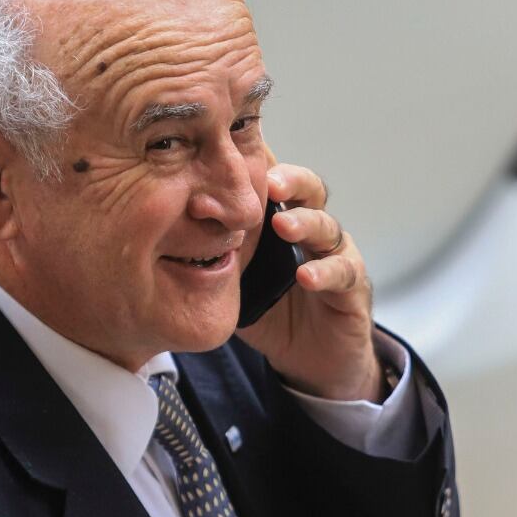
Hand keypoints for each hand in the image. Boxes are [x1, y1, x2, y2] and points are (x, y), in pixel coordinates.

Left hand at [235, 164, 381, 401]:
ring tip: (282, 225)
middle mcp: (310, 229)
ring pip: (327, 226)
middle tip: (268, 183)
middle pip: (307, 190)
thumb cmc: (270, 310)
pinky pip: (343, 273)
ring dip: (305, 222)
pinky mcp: (353, 287)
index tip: (232, 157)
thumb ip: (212, 253)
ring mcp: (334, 254)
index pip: (272, 181)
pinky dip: (325, 272)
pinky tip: (306, 276)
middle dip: (288, 181)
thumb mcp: (233, 279)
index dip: (258, 167)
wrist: (311, 359)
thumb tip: (164, 232)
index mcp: (280, 219)